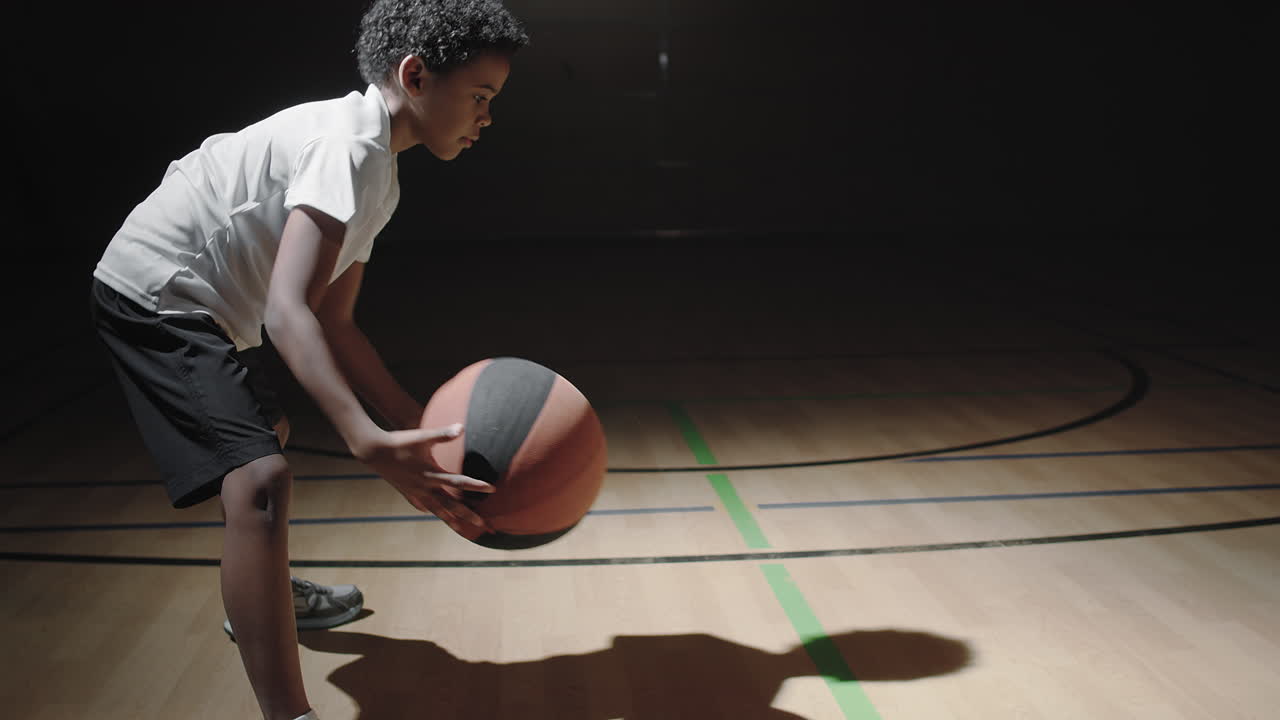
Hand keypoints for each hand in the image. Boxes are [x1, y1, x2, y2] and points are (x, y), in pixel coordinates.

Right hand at [355, 423, 494, 537]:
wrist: (373, 451)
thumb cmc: (399, 442)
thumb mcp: (422, 436)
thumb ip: (442, 434)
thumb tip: (461, 428)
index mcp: (431, 474)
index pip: (458, 482)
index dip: (475, 485)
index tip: (492, 489)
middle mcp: (424, 486)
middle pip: (450, 504)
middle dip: (467, 515)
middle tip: (483, 526)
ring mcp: (415, 491)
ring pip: (436, 508)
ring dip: (449, 519)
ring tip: (460, 529)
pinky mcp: (405, 490)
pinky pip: (419, 503)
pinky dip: (427, 508)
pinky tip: (429, 512)